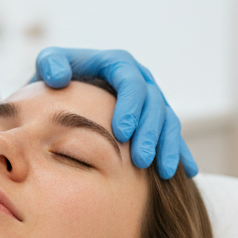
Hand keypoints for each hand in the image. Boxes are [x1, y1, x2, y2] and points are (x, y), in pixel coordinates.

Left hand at [33, 48, 196, 178]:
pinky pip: (174, 136)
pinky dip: (181, 153)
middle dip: (150, 133)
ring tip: (163, 173)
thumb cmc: (55, 80)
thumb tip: (60, 77)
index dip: (129, 107)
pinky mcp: (157, 121)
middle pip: (154, 104)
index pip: (130, 82)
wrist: (65, 94)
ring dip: (168, 147)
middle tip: (141, 160)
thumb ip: (50, 64)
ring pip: (169, 122)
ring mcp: (151, 102)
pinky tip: (189, 172)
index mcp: (118, 65)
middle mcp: (140, 81)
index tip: (120, 133)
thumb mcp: (48, 66)